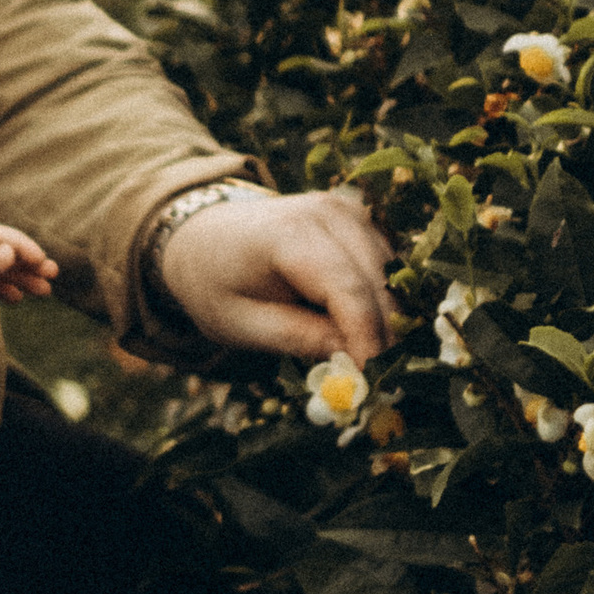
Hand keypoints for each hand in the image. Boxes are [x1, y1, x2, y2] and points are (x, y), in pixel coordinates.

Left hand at [0, 218, 58, 302]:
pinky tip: (17, 297)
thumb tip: (9, 251)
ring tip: (45, 290)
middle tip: (53, 273)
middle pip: (3, 252)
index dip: (23, 246)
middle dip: (28, 264)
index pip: (0, 237)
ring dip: (22, 279)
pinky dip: (2, 289)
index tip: (41, 259)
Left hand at [155, 184, 389, 362]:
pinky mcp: (358, 218)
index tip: (373, 379)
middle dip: (384, 334)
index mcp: (287, 234)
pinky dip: (382, 299)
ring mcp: (346, 210)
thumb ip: (297, 338)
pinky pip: (385, 265)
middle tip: (383, 383)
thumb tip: (354, 360)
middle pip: (376, 281)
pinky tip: (366, 329)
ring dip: (388, 318)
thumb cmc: (217, 284)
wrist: (203, 238)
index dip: (367, 337)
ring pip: (389, 274)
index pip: (346, 289)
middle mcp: (326, 212)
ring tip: (371, 362)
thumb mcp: (242, 324)